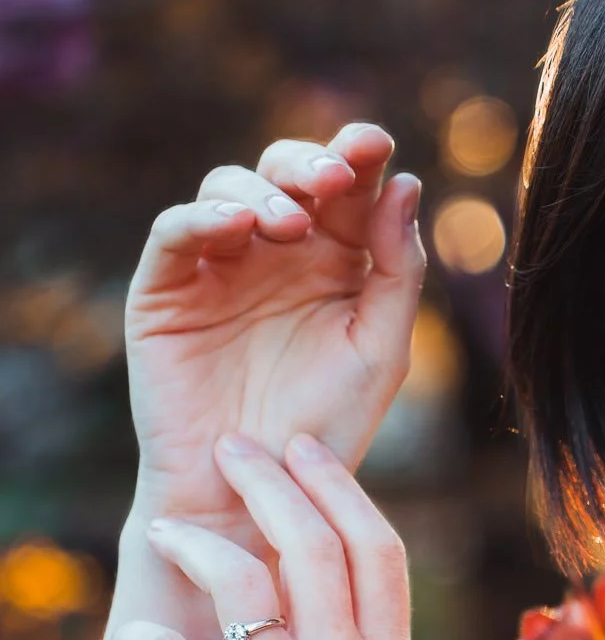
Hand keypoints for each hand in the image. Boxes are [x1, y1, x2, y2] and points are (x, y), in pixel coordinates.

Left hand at [107, 429, 413, 639]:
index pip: (378, 550)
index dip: (338, 489)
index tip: (306, 454)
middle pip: (310, 542)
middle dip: (269, 479)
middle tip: (236, 451)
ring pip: (239, 582)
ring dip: (200, 541)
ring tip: (168, 529)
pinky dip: (146, 638)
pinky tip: (134, 637)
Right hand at [124, 121, 424, 532]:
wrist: (253, 495)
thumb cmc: (323, 428)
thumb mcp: (380, 349)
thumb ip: (398, 269)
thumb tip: (403, 182)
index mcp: (336, 258)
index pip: (347, 186)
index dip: (358, 153)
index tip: (374, 144)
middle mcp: (276, 251)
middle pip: (285, 173)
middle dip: (309, 163)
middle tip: (332, 179)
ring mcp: (219, 265)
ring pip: (228, 188)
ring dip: (261, 192)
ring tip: (288, 225)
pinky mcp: (166, 288)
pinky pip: (175, 232)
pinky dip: (204, 217)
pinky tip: (239, 227)